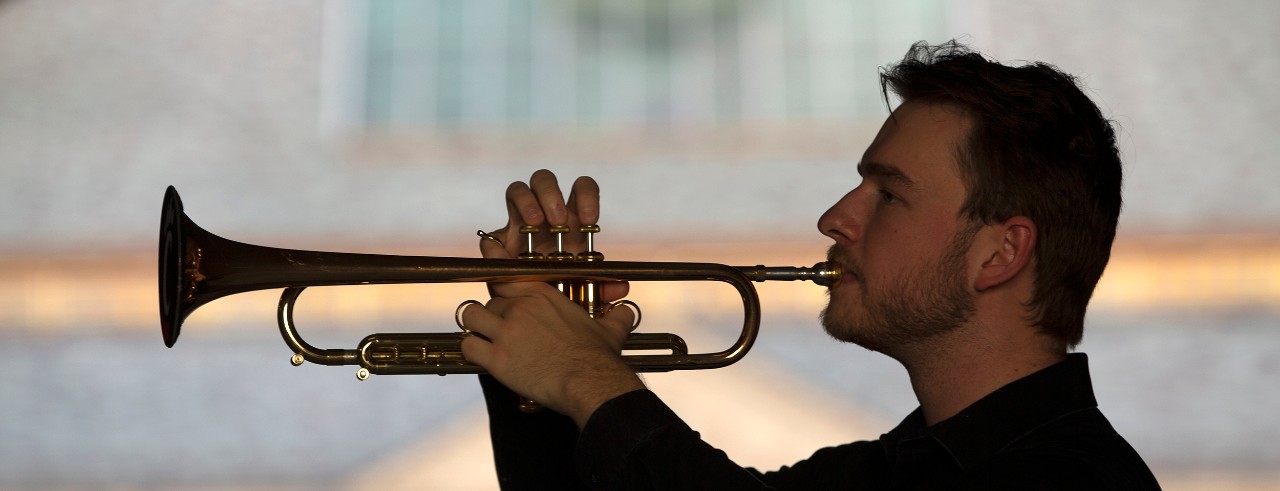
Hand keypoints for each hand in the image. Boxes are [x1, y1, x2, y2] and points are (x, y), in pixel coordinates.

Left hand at [459, 279, 642, 426]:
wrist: (590, 382)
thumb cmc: (598, 357)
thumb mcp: (610, 329)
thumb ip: (617, 315)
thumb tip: (628, 312)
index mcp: (542, 294)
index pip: (506, 276)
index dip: (498, 284)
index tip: (497, 291)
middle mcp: (521, 307)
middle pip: (490, 301)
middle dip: (494, 316)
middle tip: (503, 332)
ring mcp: (507, 331)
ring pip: (471, 316)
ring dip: (475, 328)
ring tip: (484, 339)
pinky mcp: (497, 358)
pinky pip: (468, 346)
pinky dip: (471, 351)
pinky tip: (481, 357)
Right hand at [478, 168, 628, 298]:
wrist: (540, 308)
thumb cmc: (567, 287)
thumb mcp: (588, 287)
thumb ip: (603, 286)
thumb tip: (621, 287)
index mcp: (571, 215)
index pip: (581, 187)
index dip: (586, 196)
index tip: (590, 222)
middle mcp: (543, 212)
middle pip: (543, 179)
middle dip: (551, 194)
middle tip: (559, 220)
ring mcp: (517, 223)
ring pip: (517, 190)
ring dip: (526, 202)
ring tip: (535, 223)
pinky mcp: (497, 244)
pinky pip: (490, 236)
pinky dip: (495, 245)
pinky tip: (505, 257)